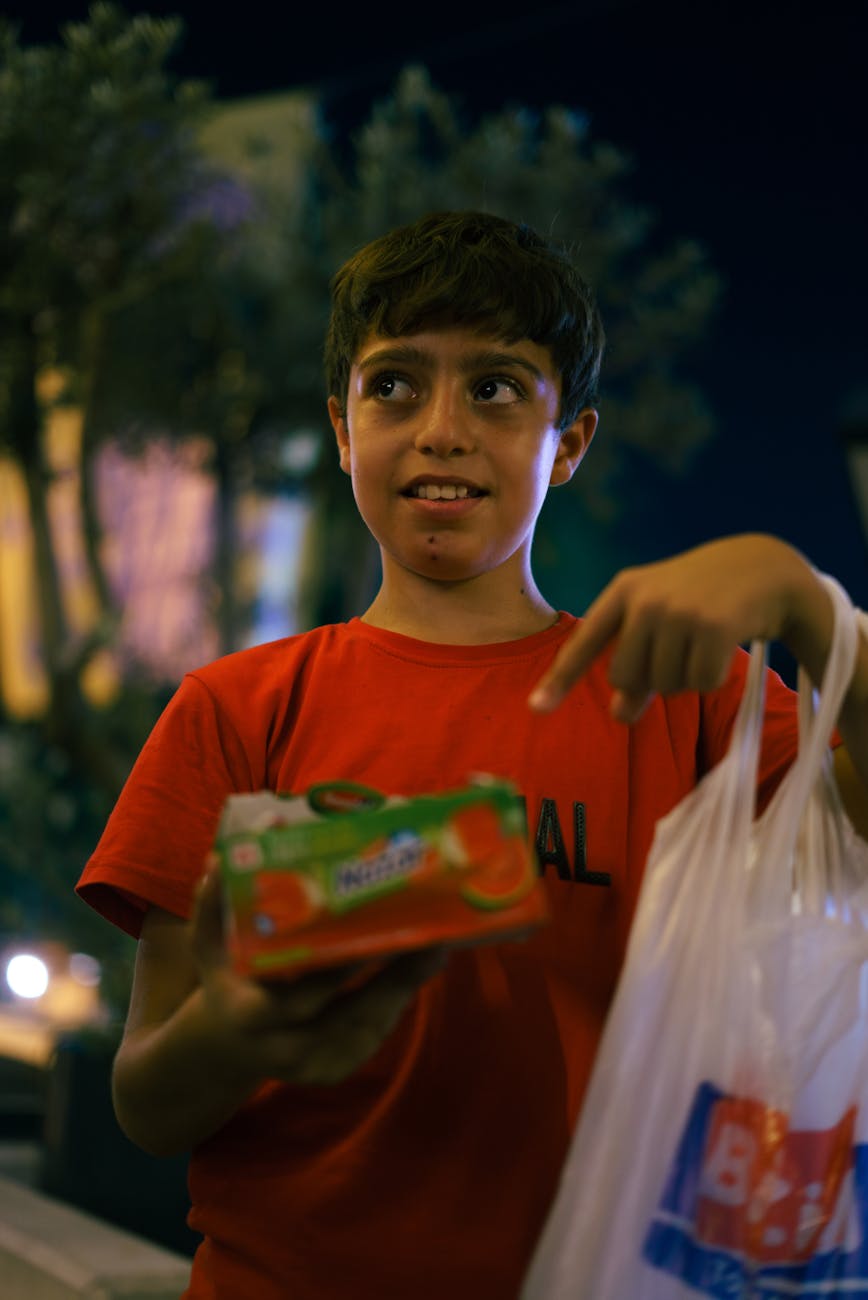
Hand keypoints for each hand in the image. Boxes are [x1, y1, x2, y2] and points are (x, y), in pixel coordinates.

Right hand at [191, 862, 446, 1086]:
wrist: (227, 1044)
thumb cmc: (227, 978)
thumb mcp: (213, 944)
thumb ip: (217, 901)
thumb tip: (236, 849)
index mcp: (248, 1015)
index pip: (298, 1000)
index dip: (336, 974)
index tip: (369, 942)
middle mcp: (280, 1049)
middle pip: (346, 1017)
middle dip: (391, 979)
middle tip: (427, 939)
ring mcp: (310, 1065)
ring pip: (367, 1028)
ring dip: (403, 989)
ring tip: (435, 948)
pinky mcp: (333, 1071)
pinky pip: (372, 1036)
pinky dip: (395, 1003)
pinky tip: (417, 971)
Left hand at [529, 534, 825, 722]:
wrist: (762, 568)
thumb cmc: (700, 598)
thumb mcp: (659, 621)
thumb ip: (635, 665)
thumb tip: (618, 715)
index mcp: (623, 591)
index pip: (584, 642)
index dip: (560, 678)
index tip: (535, 709)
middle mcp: (646, 599)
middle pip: (624, 676)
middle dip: (649, 680)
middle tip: (678, 651)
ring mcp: (680, 612)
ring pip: (665, 684)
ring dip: (685, 679)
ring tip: (703, 643)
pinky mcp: (714, 626)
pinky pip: (701, 682)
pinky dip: (712, 677)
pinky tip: (724, 648)